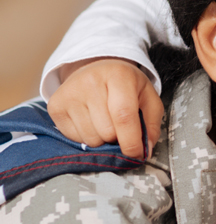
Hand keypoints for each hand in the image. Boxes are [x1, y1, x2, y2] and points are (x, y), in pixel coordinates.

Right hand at [48, 58, 163, 158]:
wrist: (97, 70)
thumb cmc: (126, 86)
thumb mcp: (148, 98)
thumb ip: (151, 124)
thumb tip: (144, 150)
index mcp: (119, 76)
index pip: (124, 116)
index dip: (131, 141)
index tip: (136, 154)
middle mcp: (90, 81)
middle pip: (106, 131)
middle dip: (118, 139)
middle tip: (120, 127)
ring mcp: (70, 93)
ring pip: (90, 139)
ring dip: (102, 139)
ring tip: (105, 123)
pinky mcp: (55, 106)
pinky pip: (75, 138)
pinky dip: (86, 138)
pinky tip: (91, 122)